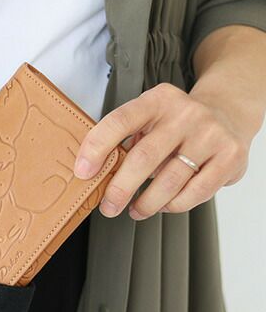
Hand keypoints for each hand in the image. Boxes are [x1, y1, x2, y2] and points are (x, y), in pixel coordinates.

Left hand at [73, 82, 254, 218]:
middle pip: (143, 158)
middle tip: (108, 207)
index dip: (96, 148)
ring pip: (169, 181)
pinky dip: (174, 205)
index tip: (82, 172)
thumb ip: (126, 140)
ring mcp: (210, 134)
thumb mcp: (149, 119)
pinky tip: (165, 205)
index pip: (119, 121)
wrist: (228, 112)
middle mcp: (185, 113)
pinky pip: (195, 192)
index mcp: (157, 101)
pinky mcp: (230, 156)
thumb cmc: (175, 124)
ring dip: (146, 203)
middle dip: (120, 189)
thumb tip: (92, 174)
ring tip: (136, 210)